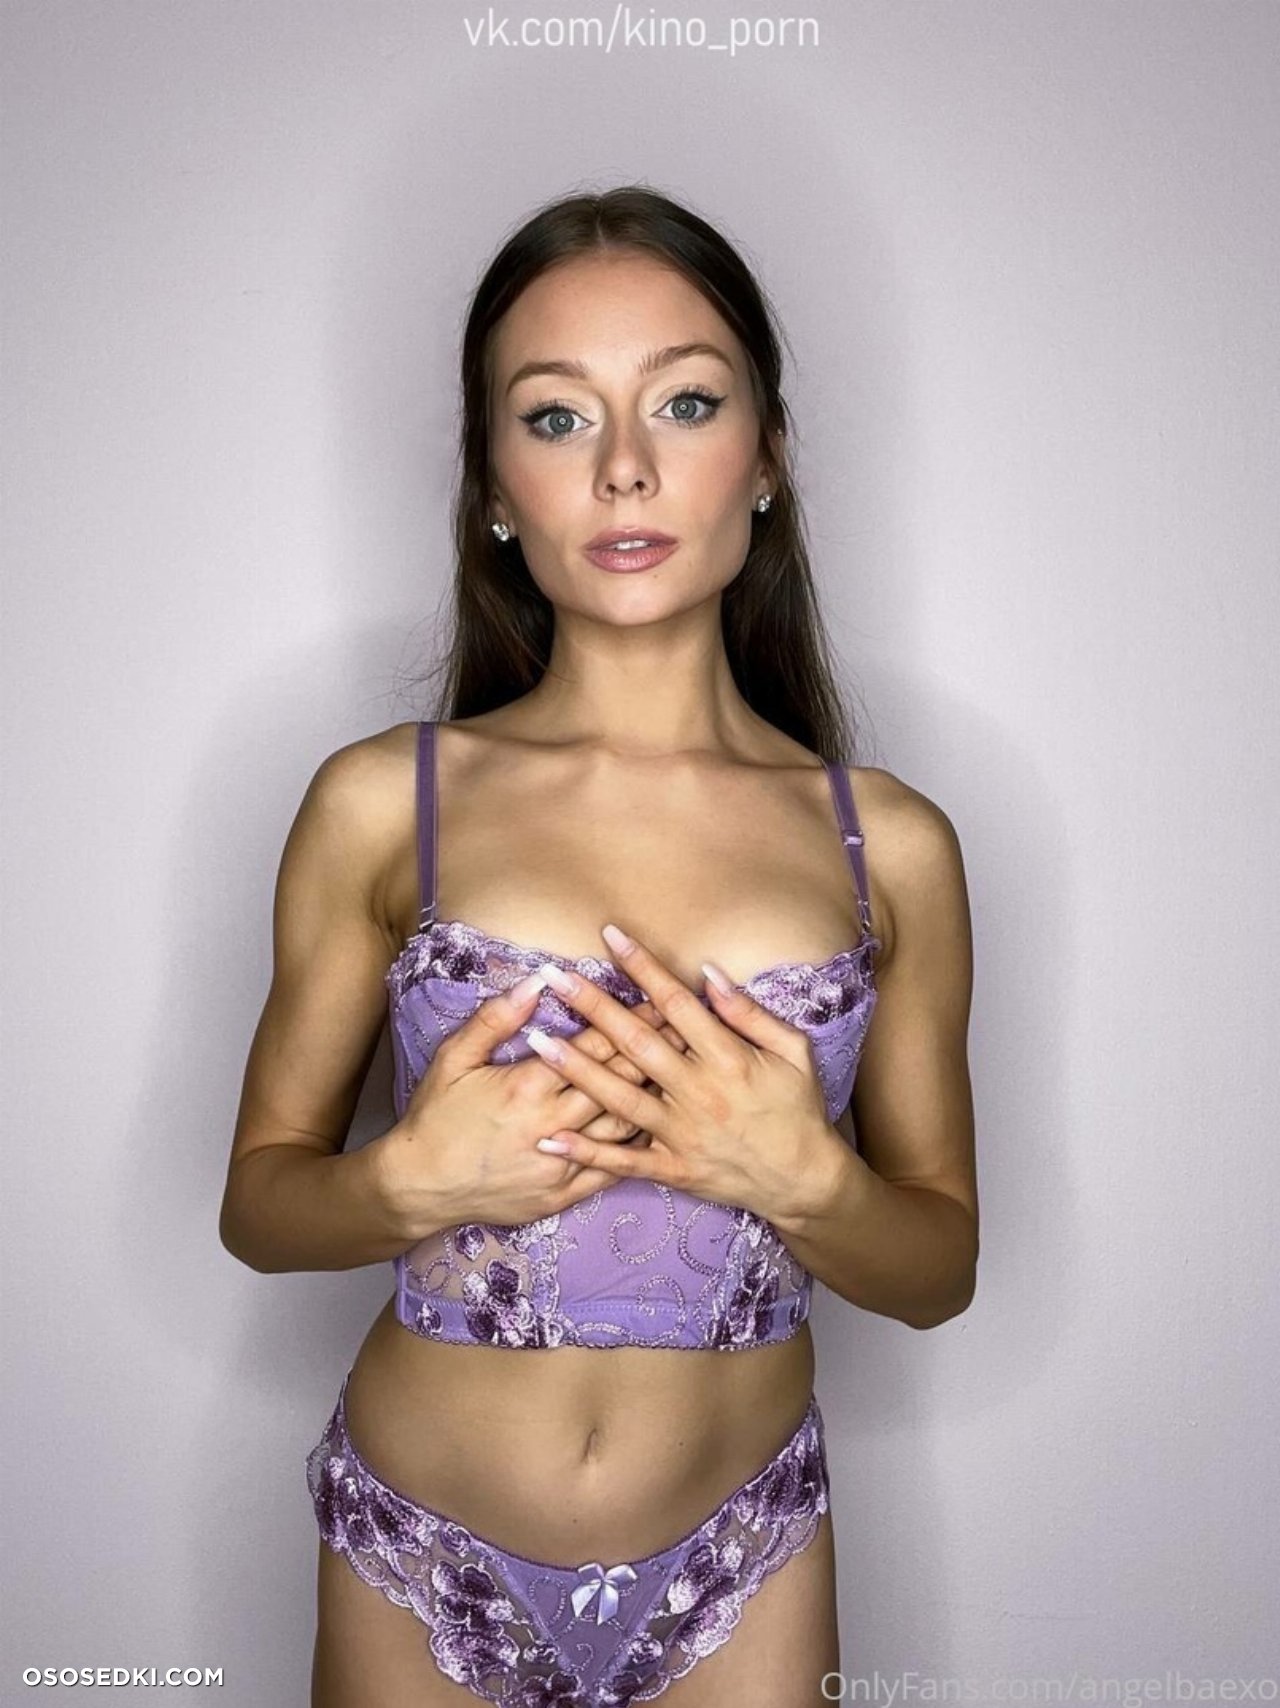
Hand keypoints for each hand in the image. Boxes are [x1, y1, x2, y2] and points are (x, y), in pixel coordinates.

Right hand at [386, 973, 683, 1233]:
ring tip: (685, 1072)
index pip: (594, 1043)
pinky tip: (661, 1127)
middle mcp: (552, 1124)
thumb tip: (535, 983)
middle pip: (620, 1080)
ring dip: (657, 1095)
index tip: (661, 997)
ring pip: (625, 1124)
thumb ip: (496, 1019)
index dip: (632, 1018)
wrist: (419, 1187)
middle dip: (657, 1049)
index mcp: (527, 1085)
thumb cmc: (435, 1117)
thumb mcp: (454, 1057)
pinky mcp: (562, 1194)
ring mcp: (561, 1163)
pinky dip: (640, 1147)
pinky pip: (613, 1169)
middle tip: (690, 1028)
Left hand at [521, 925, 834, 1220]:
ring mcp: (681, 1134)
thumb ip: (750, 1014)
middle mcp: (698, 1093)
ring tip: (536, 1041)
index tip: (610, 937)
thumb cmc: (798, 1108)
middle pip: (636, 1042)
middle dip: (592, 1006)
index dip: (642, 967)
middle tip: (554, 976)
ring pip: (618, 1098)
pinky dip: (586, 1152)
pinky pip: (623, 1162)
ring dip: (575, 1068)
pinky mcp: (673, 1169)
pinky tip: (550, 1138)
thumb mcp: (793, 1051)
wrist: (803, 1180)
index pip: (675, 1003)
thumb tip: (709, 974)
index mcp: (728, 1058)